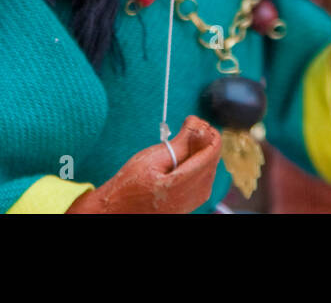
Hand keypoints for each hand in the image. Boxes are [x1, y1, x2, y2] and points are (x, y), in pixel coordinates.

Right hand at [66, 115, 221, 213]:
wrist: (118, 209)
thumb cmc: (130, 184)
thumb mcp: (152, 158)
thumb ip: (180, 143)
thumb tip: (198, 124)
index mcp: (181, 185)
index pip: (211, 153)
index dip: (208, 132)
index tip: (196, 121)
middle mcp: (191, 197)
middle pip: (212, 160)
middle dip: (205, 140)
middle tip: (190, 125)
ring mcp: (192, 203)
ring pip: (210, 169)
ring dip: (202, 152)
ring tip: (186, 139)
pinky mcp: (190, 204)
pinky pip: (203, 179)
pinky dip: (198, 163)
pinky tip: (185, 157)